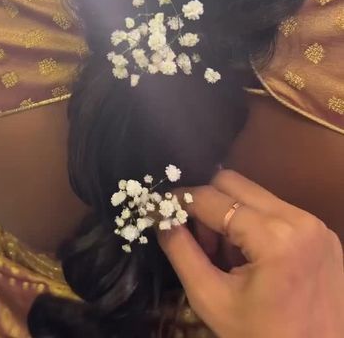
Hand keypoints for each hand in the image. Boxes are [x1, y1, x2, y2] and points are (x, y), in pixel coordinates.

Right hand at [159, 170, 343, 337]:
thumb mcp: (211, 299)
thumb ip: (181, 252)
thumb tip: (161, 218)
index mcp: (274, 237)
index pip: (213, 199)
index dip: (181, 200)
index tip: (158, 207)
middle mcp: (299, 219)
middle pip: (234, 183)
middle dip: (206, 204)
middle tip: (197, 238)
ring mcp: (315, 224)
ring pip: (253, 194)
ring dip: (229, 214)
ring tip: (225, 254)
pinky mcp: (322, 232)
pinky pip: (275, 209)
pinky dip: (252, 222)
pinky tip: (248, 256)